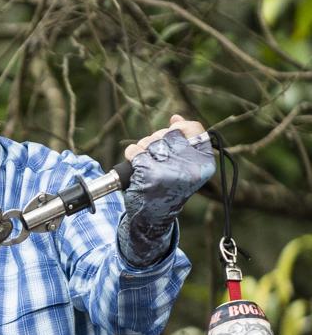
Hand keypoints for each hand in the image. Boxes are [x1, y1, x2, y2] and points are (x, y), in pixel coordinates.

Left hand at [118, 114, 213, 267]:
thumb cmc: (169, 188)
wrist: (153, 217)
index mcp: (204, 164)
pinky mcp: (148, 174)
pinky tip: (135, 165)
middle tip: (157, 155)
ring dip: (144, 147)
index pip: (196, 129)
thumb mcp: (185, 167)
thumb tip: (176, 117)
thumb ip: (184, 141)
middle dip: (158, 139)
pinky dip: (131, 154)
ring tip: (147, 163)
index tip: (173, 131)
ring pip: (151, 140)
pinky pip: (134, 150)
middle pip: (169, 133)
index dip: (181, 127)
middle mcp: (189, 167)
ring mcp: (168, 170)